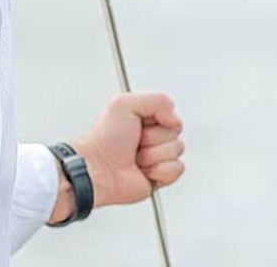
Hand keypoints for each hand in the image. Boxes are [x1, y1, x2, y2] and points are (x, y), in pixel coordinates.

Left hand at [72, 91, 185, 207]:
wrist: (98, 170)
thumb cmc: (104, 138)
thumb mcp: (123, 103)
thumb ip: (156, 100)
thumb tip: (175, 118)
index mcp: (142, 118)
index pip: (169, 114)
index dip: (157, 118)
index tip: (138, 123)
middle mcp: (150, 136)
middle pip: (175, 132)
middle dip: (154, 137)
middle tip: (134, 142)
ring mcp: (156, 156)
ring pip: (177, 150)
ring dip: (154, 154)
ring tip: (135, 157)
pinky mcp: (160, 176)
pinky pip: (177, 169)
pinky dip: (160, 170)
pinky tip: (143, 171)